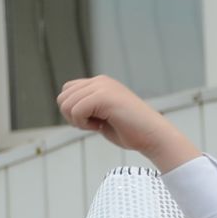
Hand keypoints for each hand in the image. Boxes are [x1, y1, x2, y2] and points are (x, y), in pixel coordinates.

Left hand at [56, 76, 200, 171]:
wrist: (154, 136)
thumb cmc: (131, 132)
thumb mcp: (103, 115)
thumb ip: (87, 107)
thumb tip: (65, 106)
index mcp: (101, 83)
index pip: (67, 91)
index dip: (73, 111)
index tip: (91, 122)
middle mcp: (100, 81)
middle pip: (63, 97)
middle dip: (72, 117)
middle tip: (92, 125)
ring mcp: (102, 87)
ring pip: (66, 104)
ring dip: (77, 121)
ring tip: (97, 125)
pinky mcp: (104, 97)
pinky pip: (76, 110)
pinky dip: (83, 124)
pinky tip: (99, 127)